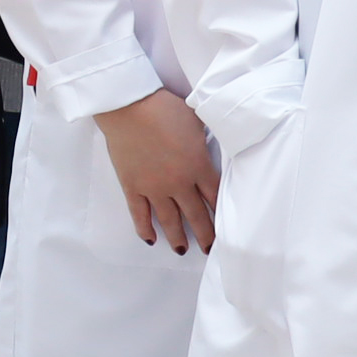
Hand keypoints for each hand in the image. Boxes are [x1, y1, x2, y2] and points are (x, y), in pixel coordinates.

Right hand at [94, 88, 218, 253]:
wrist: (129, 106)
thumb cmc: (164, 108)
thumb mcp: (198, 119)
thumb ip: (209, 138)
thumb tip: (222, 140)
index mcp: (198, 166)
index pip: (215, 198)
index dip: (222, 214)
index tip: (228, 227)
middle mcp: (178, 183)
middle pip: (196, 215)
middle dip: (205, 234)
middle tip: (210, 249)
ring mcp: (153, 188)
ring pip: (169, 220)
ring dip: (177, 237)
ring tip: (182, 250)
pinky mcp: (132, 186)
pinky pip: (139, 214)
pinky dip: (144, 228)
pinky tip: (150, 239)